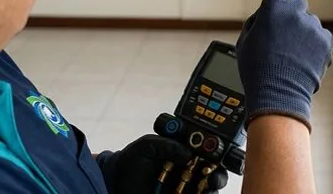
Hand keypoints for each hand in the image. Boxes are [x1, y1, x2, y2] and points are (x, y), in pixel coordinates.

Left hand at [95, 135, 227, 193]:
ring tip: (209, 188)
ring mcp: (186, 188)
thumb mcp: (146, 146)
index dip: (215, 153)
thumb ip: (166, 144)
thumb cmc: (130, 163)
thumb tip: (188, 152)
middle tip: (213, 177)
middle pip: (215, 171)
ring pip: (210, 188)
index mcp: (184, 153)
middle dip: (218, 174)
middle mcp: (189, 170)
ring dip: (213, 187)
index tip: (214, 156)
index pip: (207, 151)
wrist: (114, 184)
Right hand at [236, 0, 332, 130]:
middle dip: (291, 19)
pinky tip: (304, 64)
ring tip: (291, 60)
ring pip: (308, 25)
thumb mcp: (245, 42)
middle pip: (296, 6)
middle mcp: (293, 13)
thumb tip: (270, 16)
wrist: (278, 95)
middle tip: (281, 44)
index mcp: (270, 10)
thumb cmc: (257, 70)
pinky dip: (315, 50)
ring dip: (302, 37)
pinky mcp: (326, 41)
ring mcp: (312, 26)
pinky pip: (321, 39)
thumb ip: (258, 22)